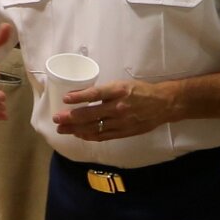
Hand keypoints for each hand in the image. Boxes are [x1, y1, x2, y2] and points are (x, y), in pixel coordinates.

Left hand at [56, 79, 176, 142]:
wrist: (163, 104)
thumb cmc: (141, 91)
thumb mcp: (123, 84)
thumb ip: (106, 91)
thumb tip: (83, 96)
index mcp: (119, 90)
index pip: (95, 94)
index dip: (79, 97)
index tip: (65, 99)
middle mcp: (119, 106)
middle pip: (91, 114)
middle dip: (71, 118)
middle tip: (56, 119)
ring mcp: (121, 122)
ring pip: (94, 127)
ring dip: (76, 129)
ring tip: (62, 129)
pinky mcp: (124, 132)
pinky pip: (103, 135)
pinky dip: (89, 135)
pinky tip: (79, 135)